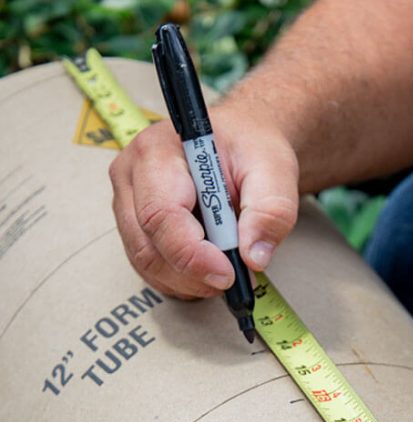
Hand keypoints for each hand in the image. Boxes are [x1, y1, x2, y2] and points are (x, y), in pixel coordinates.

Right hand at [110, 106, 299, 297]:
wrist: (243, 141)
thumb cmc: (251, 147)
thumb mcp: (276, 170)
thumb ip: (270, 211)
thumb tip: (254, 257)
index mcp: (158, 151)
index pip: (161, 215)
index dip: (193, 254)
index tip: (228, 273)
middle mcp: (132, 177)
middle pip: (148, 246)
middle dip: (193, 273)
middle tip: (234, 277)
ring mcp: (128, 204)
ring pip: (146, 263)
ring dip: (189, 280)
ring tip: (227, 269)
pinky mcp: (134, 226)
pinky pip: (148, 268)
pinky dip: (181, 280)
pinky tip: (208, 269)